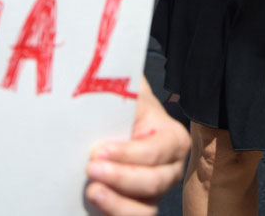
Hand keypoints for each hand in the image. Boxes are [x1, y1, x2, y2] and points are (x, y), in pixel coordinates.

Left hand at [85, 77, 188, 214]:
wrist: (110, 133)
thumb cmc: (121, 112)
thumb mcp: (129, 95)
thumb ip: (126, 84)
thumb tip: (111, 63)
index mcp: (172, 138)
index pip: (157, 151)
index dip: (129, 154)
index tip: (99, 149)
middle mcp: (170, 170)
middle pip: (154, 183)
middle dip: (122, 177)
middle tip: (91, 169)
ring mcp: (154, 196)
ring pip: (145, 211)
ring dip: (118, 204)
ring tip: (92, 191)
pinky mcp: (136, 210)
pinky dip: (116, 214)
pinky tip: (95, 202)